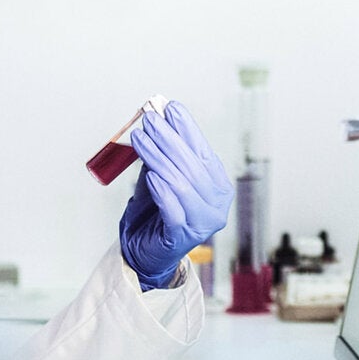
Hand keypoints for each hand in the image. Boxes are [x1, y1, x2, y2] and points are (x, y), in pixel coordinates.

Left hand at [119, 102, 233, 289]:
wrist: (145, 251)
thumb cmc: (155, 212)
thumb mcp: (161, 176)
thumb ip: (163, 154)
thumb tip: (157, 119)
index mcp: (218, 185)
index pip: (203, 151)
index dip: (187, 128)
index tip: (170, 108)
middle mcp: (217, 204)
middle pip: (191, 166)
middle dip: (168, 139)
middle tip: (150, 120)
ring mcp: (203, 222)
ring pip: (181, 183)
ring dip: (158, 158)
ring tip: (140, 140)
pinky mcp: (183, 237)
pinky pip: (173, 209)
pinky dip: (162, 191)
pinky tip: (151, 175)